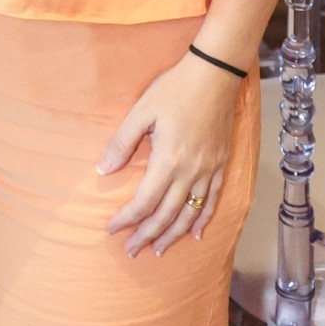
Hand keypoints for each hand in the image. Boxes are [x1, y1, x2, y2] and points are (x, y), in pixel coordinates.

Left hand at [98, 49, 243, 256]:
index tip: (111, 229)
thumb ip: (122, 143)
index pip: (144, 202)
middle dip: (147, 236)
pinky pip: (213, 201)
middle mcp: (191, 172)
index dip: (127, 219)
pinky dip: (204, 220)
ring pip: (191, 214)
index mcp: (168, 160)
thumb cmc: (174, 89)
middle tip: (131, 251)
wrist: (214, 74)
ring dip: (174, 235)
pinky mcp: (222, 165)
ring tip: (159, 250)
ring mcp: (209, 170)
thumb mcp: (141, 112)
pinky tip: (196, 234)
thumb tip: (103, 170)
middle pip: (166, 215)